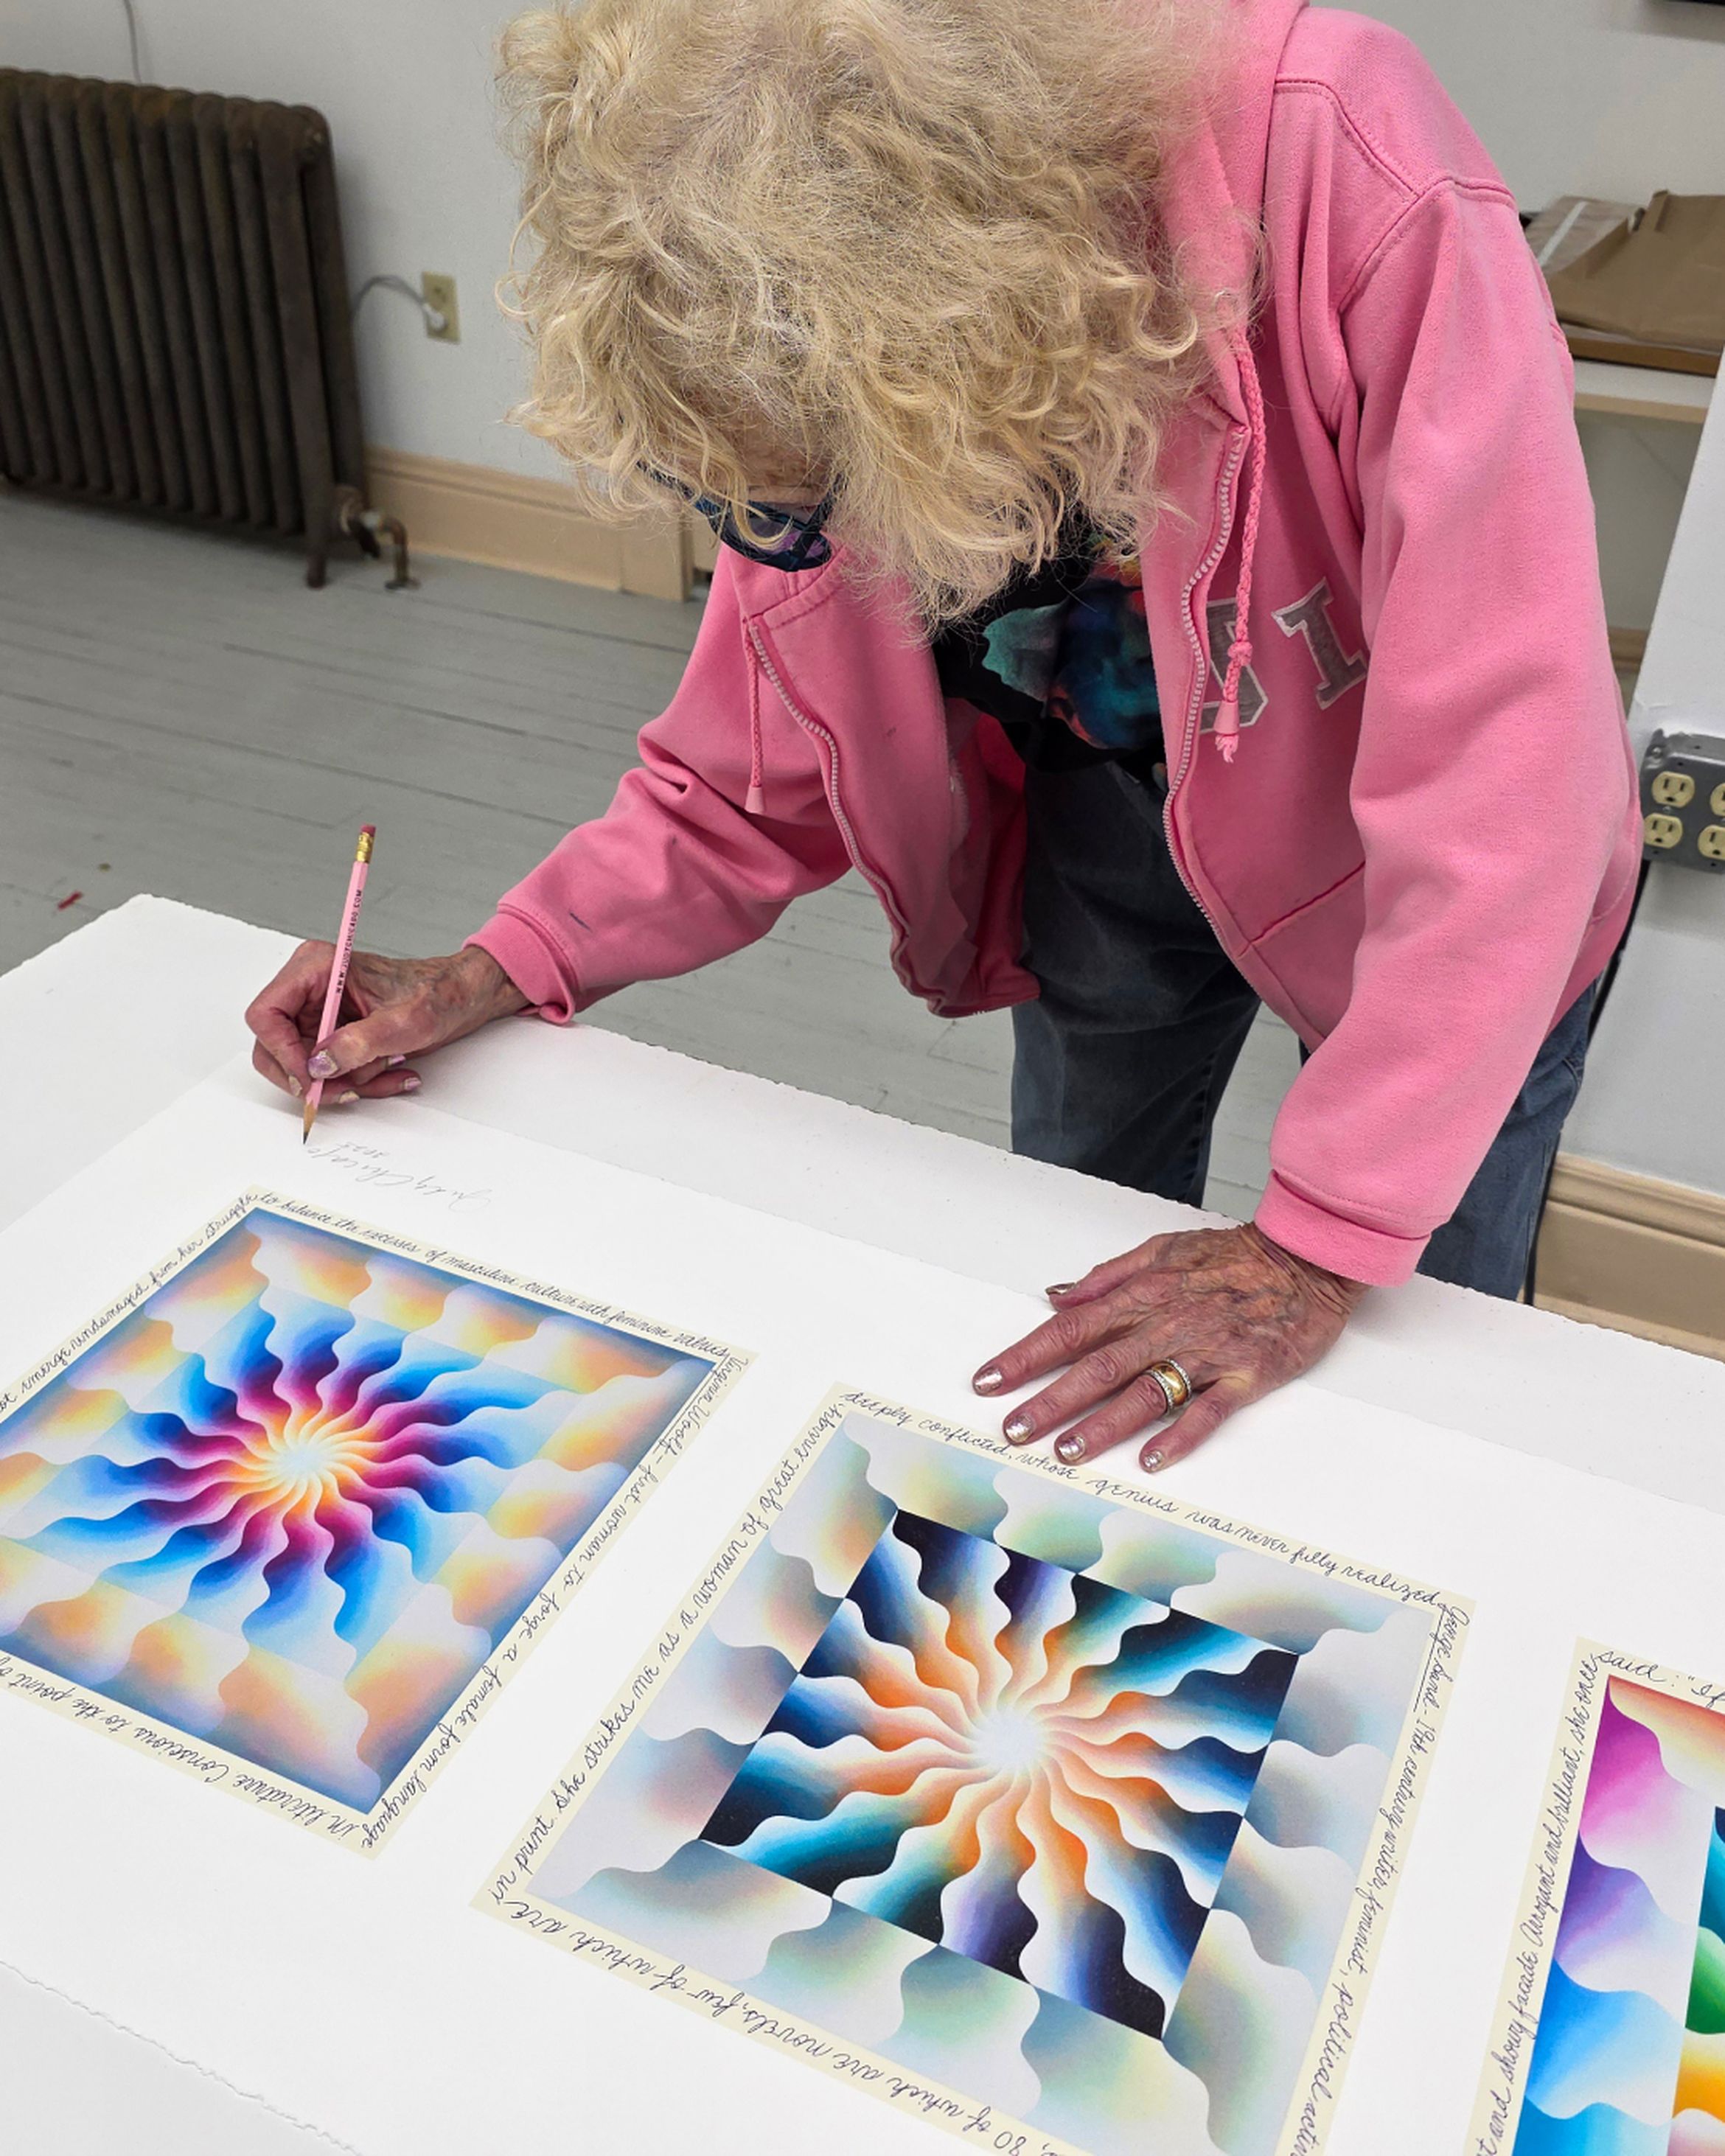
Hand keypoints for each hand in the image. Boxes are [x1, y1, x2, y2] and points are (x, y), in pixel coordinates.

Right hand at [245, 945, 530, 1103]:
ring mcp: (319, 1015)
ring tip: (387, 1070)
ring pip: (303, 1068)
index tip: (312, 1077)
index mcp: (315, 969)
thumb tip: (319, 1065)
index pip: (265, 1015)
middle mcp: (309, 990)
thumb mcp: (404, 1021)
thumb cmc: (438, 993)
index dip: (281, 1052)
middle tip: (350, 1087)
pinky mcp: (333, 1036)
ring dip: (345, 1081)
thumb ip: (359, 1043)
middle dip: (314, 1076)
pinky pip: (328, 1073)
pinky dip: (358, 1082)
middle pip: (275, 1048)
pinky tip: (392, 1073)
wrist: (461, 997)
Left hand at [972, 1223, 1365, 1472]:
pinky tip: (1151, 1459)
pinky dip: (1179, 1435)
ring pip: (1145, 1392)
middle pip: (1097, 1366)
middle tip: (1014, 1429)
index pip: (1071, 1328)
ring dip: (1102, 1425)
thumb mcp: (1163, 1248)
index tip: (989, 1380)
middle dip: (1049, 1400)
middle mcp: (1168, 1323)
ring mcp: (1207, 1351)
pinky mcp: (1246, 1375)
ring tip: (1066, 1451)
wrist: (1307, 1258)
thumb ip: (1109, 1275)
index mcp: (1143, 1292)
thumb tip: (1057, 1295)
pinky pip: (1208, 1409)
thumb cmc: (1233, 1256)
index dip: (1026, 1355)